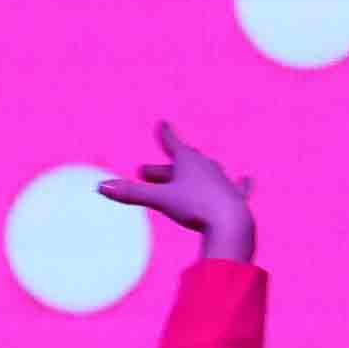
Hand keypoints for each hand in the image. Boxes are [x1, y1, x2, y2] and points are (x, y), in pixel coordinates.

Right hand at [94, 120, 258, 263]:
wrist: (230, 223)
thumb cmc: (195, 207)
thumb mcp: (160, 200)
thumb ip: (131, 194)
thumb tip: (100, 187)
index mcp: (188, 161)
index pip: (172, 142)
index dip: (165, 134)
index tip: (163, 124)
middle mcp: (206, 166)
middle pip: (184, 163)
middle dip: (165, 168)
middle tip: (147, 172)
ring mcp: (223, 181)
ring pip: (207, 172)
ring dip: (194, 174)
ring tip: (187, 177)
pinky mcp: (236, 197)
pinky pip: (238, 187)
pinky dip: (241, 183)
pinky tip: (248, 177)